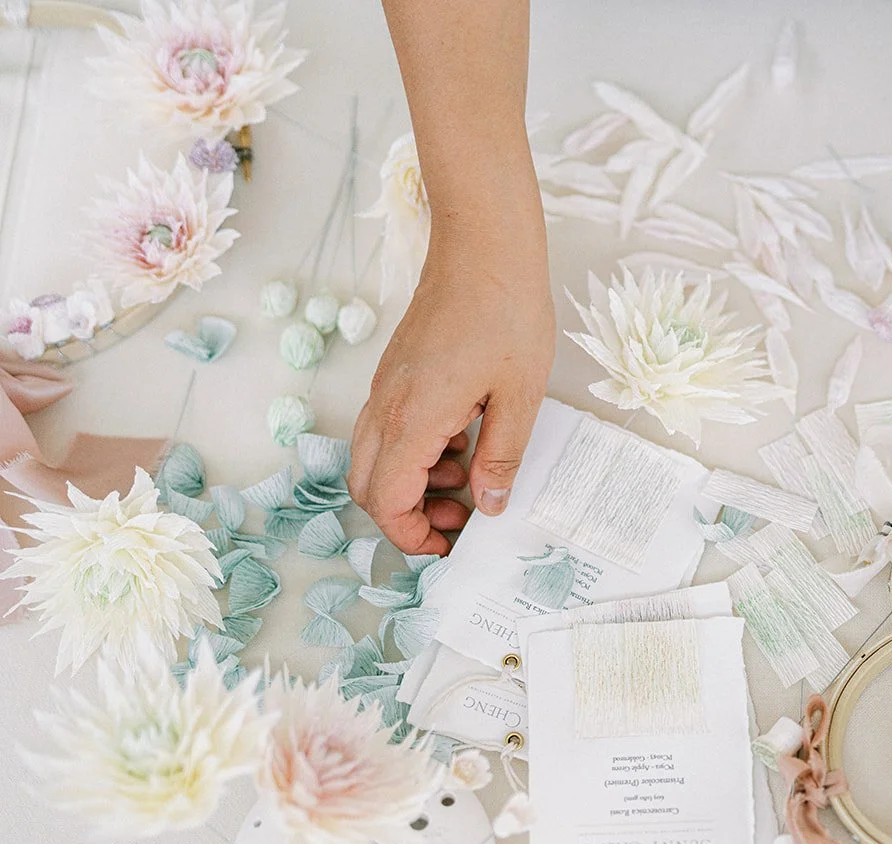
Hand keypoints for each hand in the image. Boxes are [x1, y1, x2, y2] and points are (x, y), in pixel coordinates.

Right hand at [350, 210, 554, 555]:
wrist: (484, 246)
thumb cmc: (506, 312)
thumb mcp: (520, 396)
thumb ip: (502, 457)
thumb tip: (488, 505)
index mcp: (414, 418)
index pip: (386, 500)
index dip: (412, 535)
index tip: (449, 544)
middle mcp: (387, 406)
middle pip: (367, 486)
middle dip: (407, 515)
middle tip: (460, 518)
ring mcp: (387, 388)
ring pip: (374, 458)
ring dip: (413, 482)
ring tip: (471, 474)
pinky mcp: (397, 373)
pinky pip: (389, 428)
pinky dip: (416, 450)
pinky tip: (465, 438)